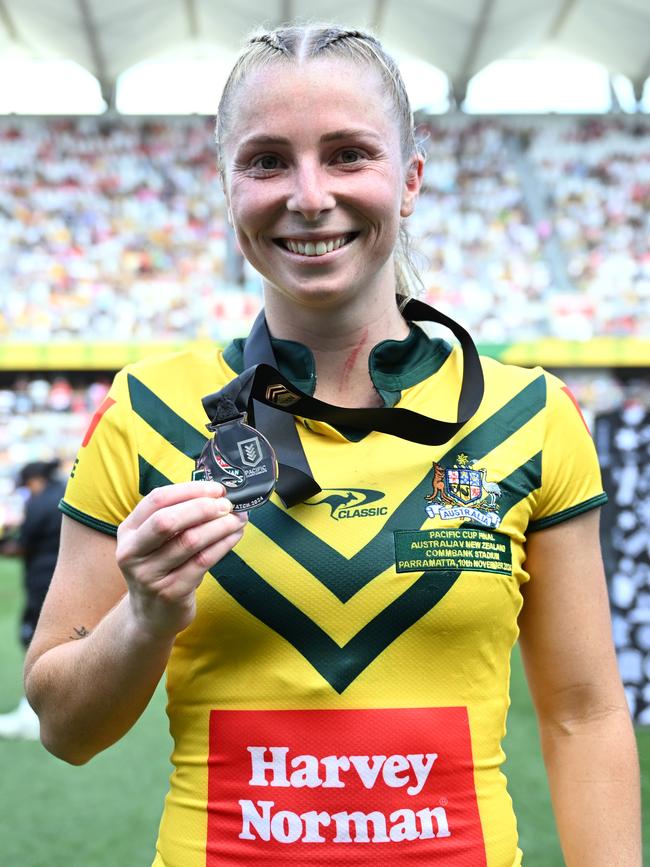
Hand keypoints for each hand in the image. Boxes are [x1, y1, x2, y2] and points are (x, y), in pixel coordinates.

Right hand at [116, 481, 246, 638]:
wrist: (151, 617)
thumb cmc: (161, 569)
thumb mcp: (155, 542)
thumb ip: (177, 518)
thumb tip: (217, 494)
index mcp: (129, 531)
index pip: (157, 500)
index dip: (189, 490)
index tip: (216, 488)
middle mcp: (132, 552)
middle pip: (167, 521)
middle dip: (203, 508)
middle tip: (228, 504)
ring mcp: (149, 575)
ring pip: (189, 541)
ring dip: (219, 526)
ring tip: (238, 519)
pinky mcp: (170, 593)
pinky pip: (202, 562)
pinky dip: (223, 545)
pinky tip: (234, 537)